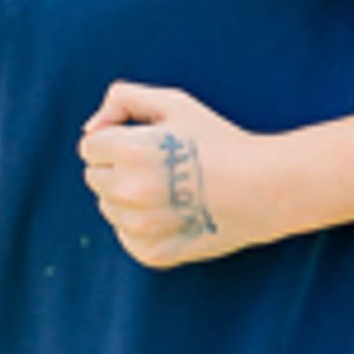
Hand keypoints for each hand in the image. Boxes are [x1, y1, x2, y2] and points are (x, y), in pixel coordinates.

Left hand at [78, 83, 265, 268]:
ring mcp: (140, 227)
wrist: (264, 188)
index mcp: (129, 150)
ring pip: (109, 208)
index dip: (116, 140)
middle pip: (94, 178)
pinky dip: (141, 226)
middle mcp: (129, 192)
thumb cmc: (218, 140)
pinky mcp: (152, 253)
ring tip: (170, 190)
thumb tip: (89, 129)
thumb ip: (123, 100)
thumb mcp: (174, 103)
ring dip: (128, 198)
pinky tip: (172, 214)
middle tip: (160, 166)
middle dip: (118, 168)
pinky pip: (126, 236)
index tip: (146, 142)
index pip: (89, 147)